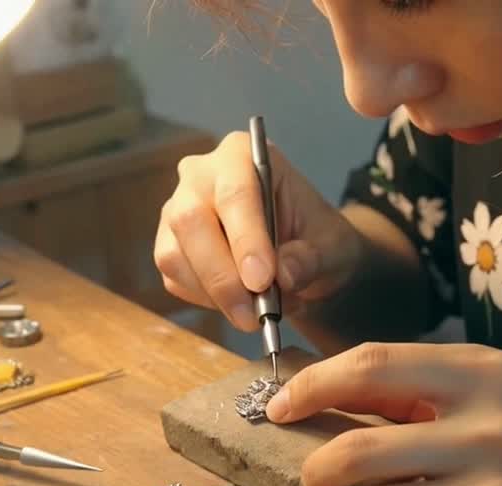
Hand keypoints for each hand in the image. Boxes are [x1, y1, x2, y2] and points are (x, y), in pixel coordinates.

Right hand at [155, 132, 362, 331]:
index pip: (235, 193)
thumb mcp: (332, 246)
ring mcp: (177, 211)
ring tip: (259, 312)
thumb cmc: (317, 238)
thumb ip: (312, 258)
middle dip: (222, 276)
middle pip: (192, 221)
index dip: (246, 238)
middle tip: (254, 314)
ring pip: (175, 255)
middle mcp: (200, 176)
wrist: (303, 255)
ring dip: (215, 294)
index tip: (262, 280)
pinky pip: (175, 279)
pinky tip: (240, 303)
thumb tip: (284, 275)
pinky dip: (207, 301)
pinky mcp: (170, 246)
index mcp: (242, 155)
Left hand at [266, 342, 501, 485]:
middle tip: (317, 479)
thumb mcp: (495, 400)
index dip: (312, 385)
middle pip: (355, 449)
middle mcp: (492, 428)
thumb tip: (313, 386)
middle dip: (317, 470)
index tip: (279, 406)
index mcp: (487, 375)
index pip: (372, 365)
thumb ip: (416, 391)